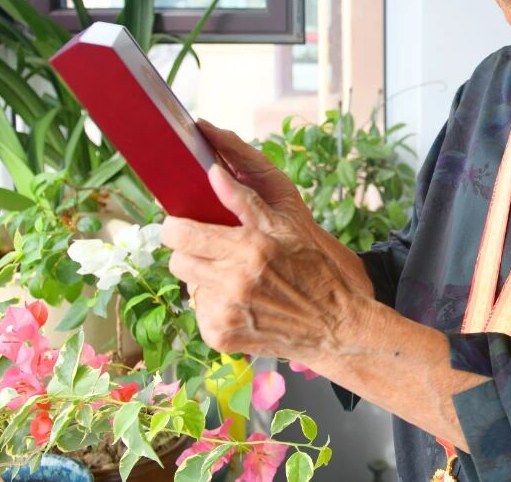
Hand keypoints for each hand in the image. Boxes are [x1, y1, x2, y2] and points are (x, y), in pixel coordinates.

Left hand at [162, 121, 372, 362]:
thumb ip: (244, 200)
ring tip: (235, 278)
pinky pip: (200, 313)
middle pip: (177, 261)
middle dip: (191, 253)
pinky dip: (214, 305)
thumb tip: (213, 172)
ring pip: (189, 287)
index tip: (183, 226)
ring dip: (205, 280)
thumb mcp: (286, 228)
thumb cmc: (314, 272)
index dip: (176, 227)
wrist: (334, 327)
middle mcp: (232, 283)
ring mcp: (225, 314)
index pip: (180, 235)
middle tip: (214, 251)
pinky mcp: (221, 337)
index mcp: (247, 249)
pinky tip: (240, 302)